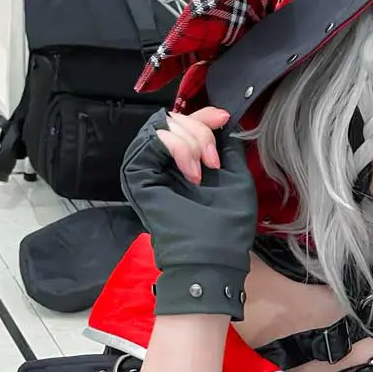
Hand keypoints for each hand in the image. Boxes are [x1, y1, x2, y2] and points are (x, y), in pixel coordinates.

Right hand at [120, 107, 257, 318]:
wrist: (213, 256)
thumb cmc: (226, 226)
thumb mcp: (235, 176)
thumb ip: (225, 147)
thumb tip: (219, 120)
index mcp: (184, 163)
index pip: (187, 124)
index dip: (205, 115)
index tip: (223, 119)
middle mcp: (163, 163)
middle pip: (176, 119)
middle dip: (201, 133)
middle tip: (214, 164)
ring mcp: (148, 167)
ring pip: (165, 126)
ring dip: (191, 142)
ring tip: (201, 173)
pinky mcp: (137, 173)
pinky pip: (155, 138)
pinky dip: (179, 148)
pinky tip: (192, 173)